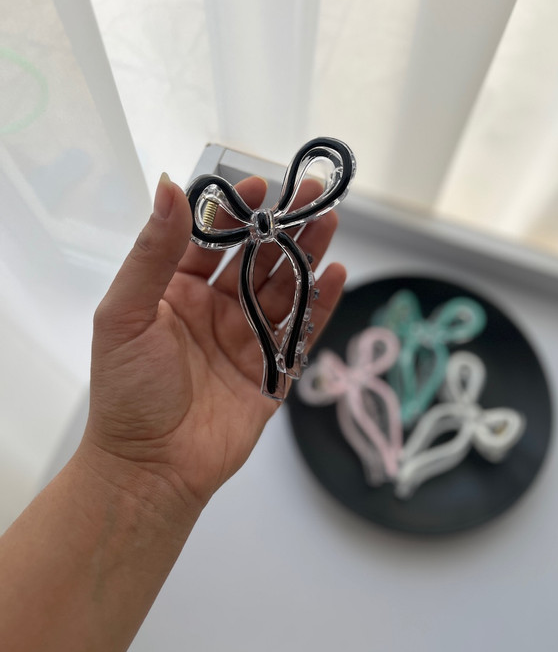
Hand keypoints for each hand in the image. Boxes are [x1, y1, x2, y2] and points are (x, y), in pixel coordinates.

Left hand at [81, 174, 345, 518]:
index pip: (210, 238)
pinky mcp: (272, 371)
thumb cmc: (128, 390)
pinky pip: (301, 331)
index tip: (258, 184)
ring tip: (330, 222)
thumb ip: (152, 253)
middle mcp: (214, 309)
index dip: (234, 210)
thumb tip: (170, 187)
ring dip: (307, 255)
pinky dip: (321, 303)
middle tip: (313, 193)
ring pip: (283, 288)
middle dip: (283, 225)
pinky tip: (337, 273)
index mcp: (176, 291)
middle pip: (256, 257)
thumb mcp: (127, 314)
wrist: (151, 466)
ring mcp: (246, 339)